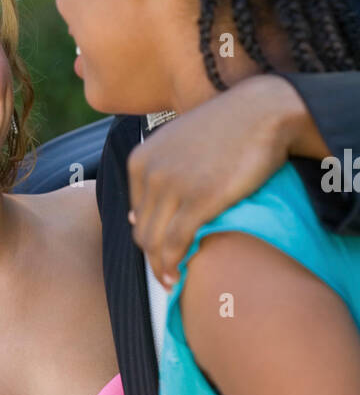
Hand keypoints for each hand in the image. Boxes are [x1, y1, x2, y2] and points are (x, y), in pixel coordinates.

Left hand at [127, 74, 313, 287]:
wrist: (262, 112)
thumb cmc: (226, 128)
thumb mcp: (177, 144)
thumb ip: (154, 175)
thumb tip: (132, 216)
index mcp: (140, 160)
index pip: (133, 212)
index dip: (148, 236)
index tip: (161, 252)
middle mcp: (150, 173)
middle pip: (142, 230)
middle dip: (152, 257)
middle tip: (166, 275)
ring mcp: (173, 186)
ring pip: (154, 241)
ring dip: (160, 268)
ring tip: (171, 282)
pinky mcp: (199, 200)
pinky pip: (175, 243)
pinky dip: (173, 265)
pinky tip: (178, 277)